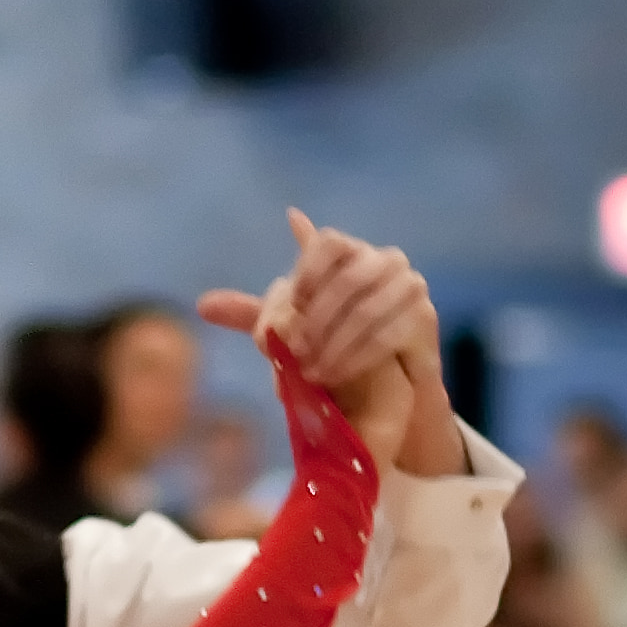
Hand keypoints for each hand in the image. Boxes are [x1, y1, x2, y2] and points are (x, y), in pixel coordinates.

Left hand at [200, 211, 454, 473]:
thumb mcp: (291, 330)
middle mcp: (384, 260)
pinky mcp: (423, 318)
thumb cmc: (333, 346)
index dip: (307, 272)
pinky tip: (336, 374)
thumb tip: (202, 307)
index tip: (289, 306)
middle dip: (316, 319)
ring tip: (311, 371)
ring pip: (366, 310)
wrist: (386, 384)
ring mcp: (409, 286)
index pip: (329, 243)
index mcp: (350, 251)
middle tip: (294, 352)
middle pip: (347, 279)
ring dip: (334, 344)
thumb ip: (253, 316)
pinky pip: (388, 334)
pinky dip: (357, 356)